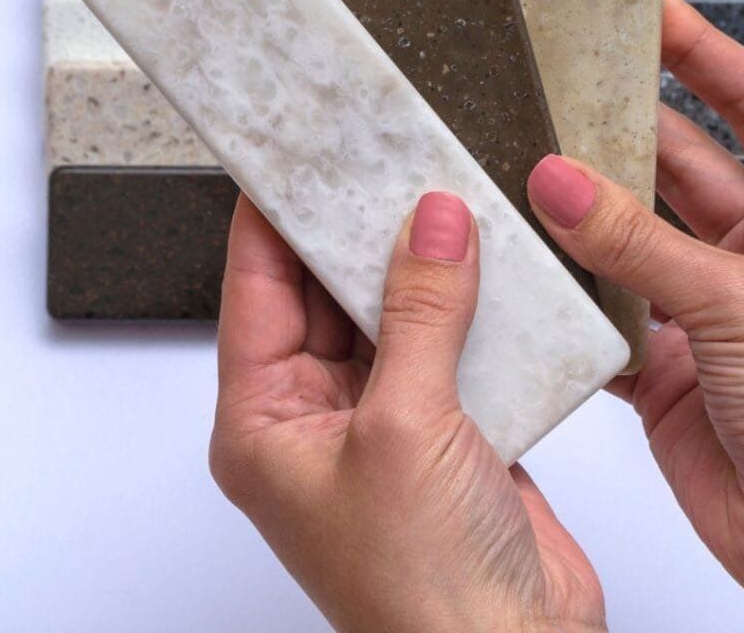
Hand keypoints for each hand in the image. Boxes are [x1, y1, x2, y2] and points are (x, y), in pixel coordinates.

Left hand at [209, 192, 605, 632]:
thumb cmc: (422, 591)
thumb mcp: (405, 428)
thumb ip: (421, 315)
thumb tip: (432, 225)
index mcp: (266, 423)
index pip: (255, 290)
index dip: (271, 217)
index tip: (294, 154)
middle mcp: (319, 417)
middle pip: (325, 293)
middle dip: (356, 231)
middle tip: (382, 161)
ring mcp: (386, 420)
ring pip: (392, 313)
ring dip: (419, 264)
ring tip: (441, 197)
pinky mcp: (448, 425)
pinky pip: (448, 341)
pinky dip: (469, 303)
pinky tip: (488, 262)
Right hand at [525, 0, 743, 632]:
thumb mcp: (741, 305)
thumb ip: (639, 243)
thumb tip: (560, 182)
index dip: (704, 51)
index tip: (652, 10)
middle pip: (682, 163)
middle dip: (624, 129)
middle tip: (562, 86)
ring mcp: (714, 304)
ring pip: (637, 234)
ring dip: (590, 210)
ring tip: (529, 164)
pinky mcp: (672, 358)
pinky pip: (611, 303)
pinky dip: (574, 287)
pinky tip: (534, 262)